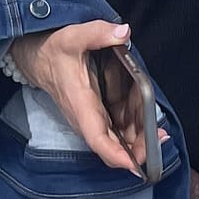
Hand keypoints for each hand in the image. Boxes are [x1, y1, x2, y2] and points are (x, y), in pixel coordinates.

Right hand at [9, 22, 155, 175]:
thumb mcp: (74, 36)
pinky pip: (117, 128)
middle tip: (161, 139)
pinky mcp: (96, 114)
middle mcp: (85, 117)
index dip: (115, 154)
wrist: (38, 56)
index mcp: (80, 104)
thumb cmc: (53, 50)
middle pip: (112, 145)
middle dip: (137, 149)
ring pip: (117, 139)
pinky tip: (150, 124)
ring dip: (139, 140)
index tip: (134, 164)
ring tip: (161, 133)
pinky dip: (134, 129)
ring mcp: (91, 118)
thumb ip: (98, 33)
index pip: (96, 138)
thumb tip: (123, 33)